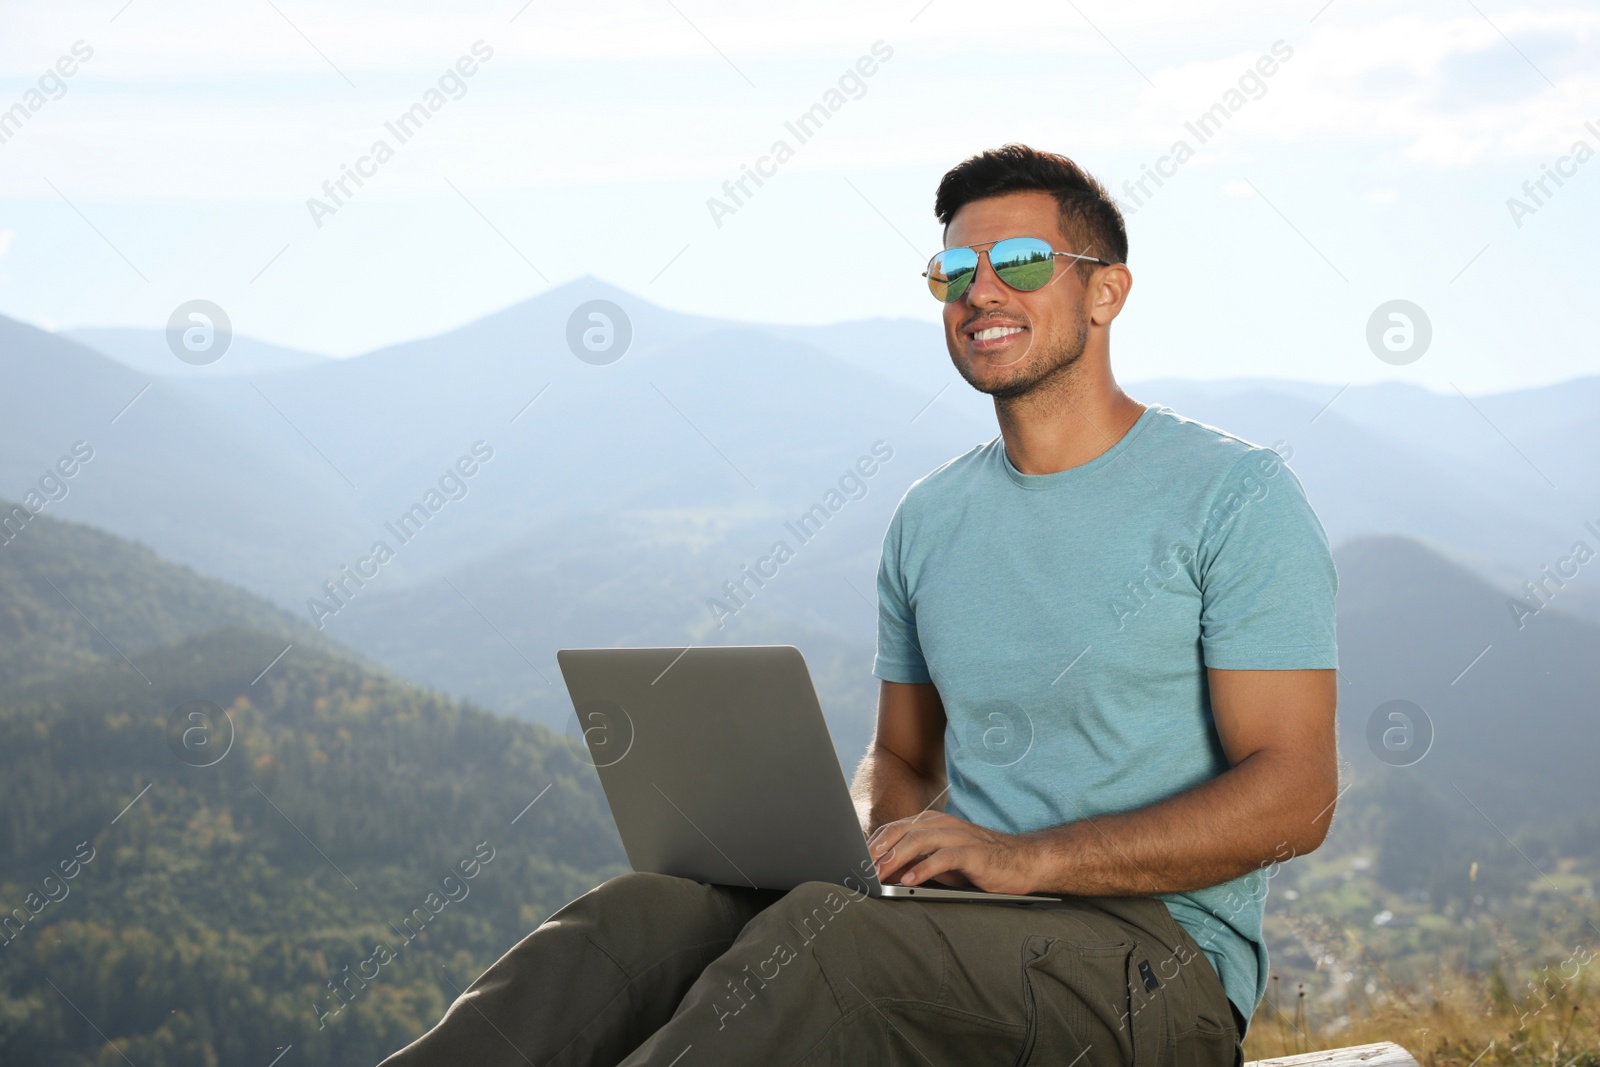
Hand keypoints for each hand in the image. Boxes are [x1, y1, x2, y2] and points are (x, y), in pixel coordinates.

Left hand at [866, 811, 1038, 895]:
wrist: (1021, 861)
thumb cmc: (979, 863)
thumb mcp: (941, 860)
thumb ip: (915, 860)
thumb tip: (883, 872)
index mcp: (931, 822)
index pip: (893, 829)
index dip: (872, 846)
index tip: (855, 864)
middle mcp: (942, 824)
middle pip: (900, 832)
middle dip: (877, 851)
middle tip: (861, 871)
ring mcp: (957, 836)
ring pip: (918, 841)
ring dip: (895, 859)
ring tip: (880, 875)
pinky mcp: (972, 852)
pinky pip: (944, 857)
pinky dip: (924, 868)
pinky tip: (910, 879)